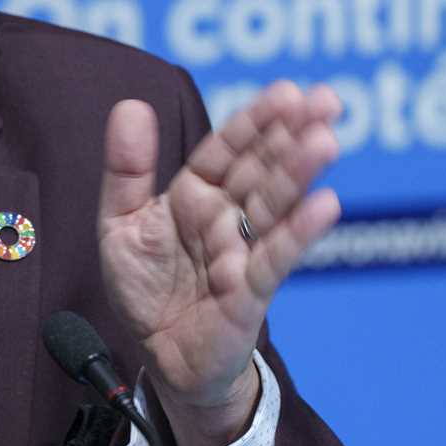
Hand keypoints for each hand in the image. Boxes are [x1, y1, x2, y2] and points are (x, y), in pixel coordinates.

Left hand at [97, 80, 341, 445]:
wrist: (156, 353)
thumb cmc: (144, 286)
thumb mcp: (121, 221)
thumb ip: (127, 168)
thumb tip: (130, 106)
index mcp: (195, 194)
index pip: (227, 150)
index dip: (256, 121)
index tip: (288, 92)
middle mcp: (225, 217)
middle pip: (261, 169)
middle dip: (290, 135)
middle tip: (325, 100)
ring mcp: (242, 251)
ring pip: (274, 206)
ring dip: (299, 173)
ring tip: (324, 140)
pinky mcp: (250, 292)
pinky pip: (274, 258)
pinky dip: (298, 232)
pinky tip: (324, 204)